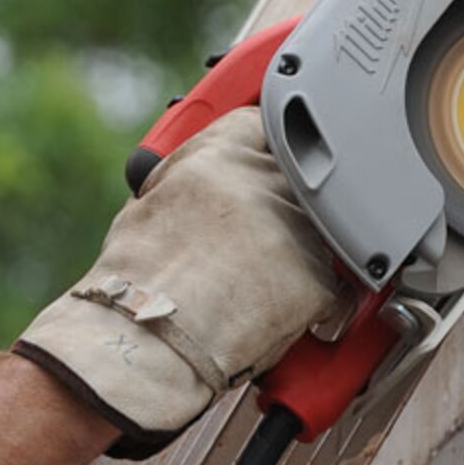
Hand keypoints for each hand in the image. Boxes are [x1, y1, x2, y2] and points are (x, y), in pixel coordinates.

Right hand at [14, 108, 338, 455]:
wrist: (147, 341)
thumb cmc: (134, 283)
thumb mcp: (152, 203)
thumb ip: (193, 177)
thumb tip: (206, 178)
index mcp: (220, 154)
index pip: (265, 123)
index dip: (266, 144)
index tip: (269, 155)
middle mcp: (265, 182)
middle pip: (299, 176)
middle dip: (285, 202)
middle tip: (255, 236)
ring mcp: (297, 229)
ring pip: (319, 230)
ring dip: (299, 251)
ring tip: (251, 284)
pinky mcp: (319, 280)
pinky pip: (329, 284)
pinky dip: (307, 300)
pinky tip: (266, 312)